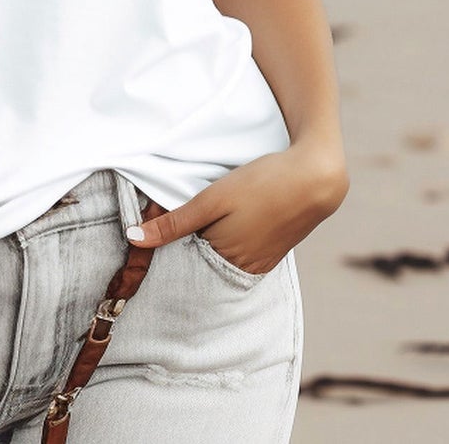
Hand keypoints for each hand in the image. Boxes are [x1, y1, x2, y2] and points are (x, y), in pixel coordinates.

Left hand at [126, 143, 348, 274]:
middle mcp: (242, 270)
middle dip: (187, 245)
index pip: (182, 262)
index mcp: (223, 259)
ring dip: (209, 241)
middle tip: (181, 217)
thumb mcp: (212, 199)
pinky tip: (230, 221)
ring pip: (221, 257)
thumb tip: (133, 239)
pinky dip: (229, 241)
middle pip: (202, 261)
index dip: (167, 243)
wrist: (315, 178)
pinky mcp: (273, 254)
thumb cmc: (262, 184)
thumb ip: (173, 222)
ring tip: (209, 215)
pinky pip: (241, 254)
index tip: (153, 226)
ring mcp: (261, 264)